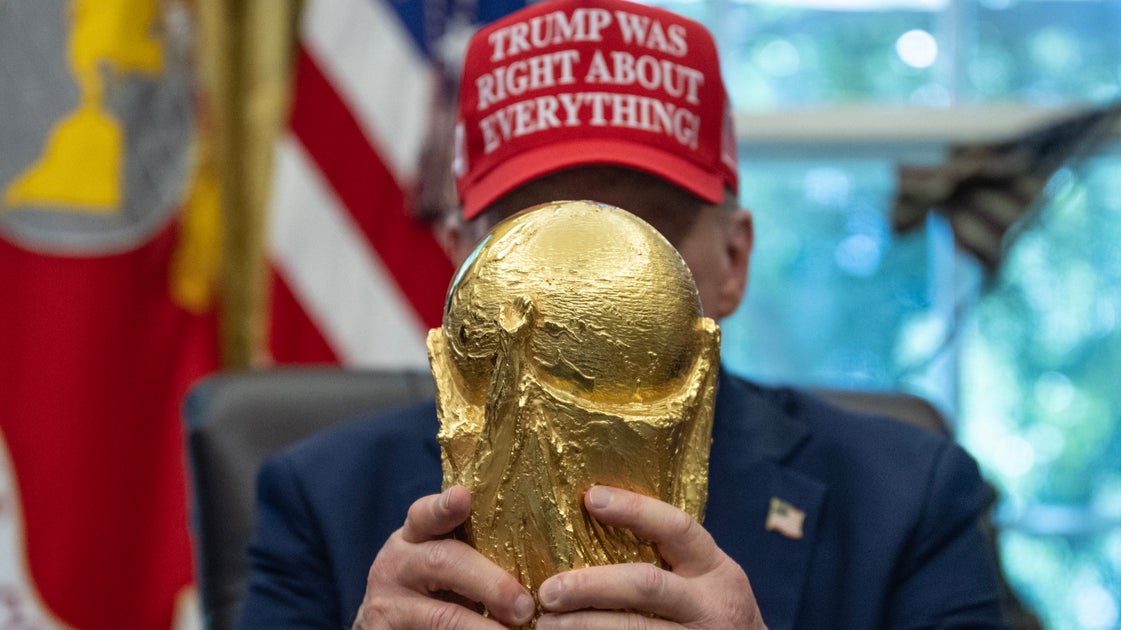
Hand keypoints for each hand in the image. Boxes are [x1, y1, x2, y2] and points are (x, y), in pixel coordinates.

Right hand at [352, 485, 534, 628]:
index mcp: (412, 537)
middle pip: (444, 562)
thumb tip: (535, 563)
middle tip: (524, 607)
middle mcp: (395, 564)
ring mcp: (388, 603)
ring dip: (482, 628)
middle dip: (491, 584)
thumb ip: (470, 551)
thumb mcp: (439, 563)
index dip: (444, 506)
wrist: (384, 628)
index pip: (425, 514)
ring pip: (442, 616)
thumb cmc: (428, 590)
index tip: (462, 497)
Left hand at [535, 486, 765, 628]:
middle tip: (548, 589)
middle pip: (646, 585)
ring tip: (547, 623)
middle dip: (591, 585)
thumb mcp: (706, 579)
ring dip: (583, 626)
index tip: (591, 498)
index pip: (677, 527)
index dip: (635, 510)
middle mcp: (711, 605)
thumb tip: (596, 519)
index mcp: (716, 569)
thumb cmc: (713, 613)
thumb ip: (670, 558)